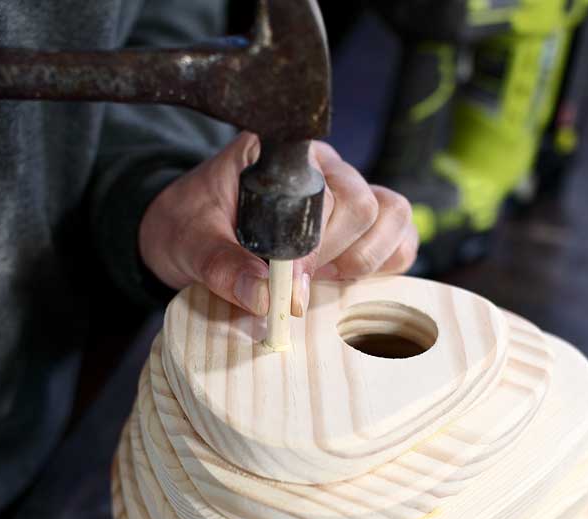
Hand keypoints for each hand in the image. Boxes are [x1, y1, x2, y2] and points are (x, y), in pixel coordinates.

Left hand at [140, 133, 418, 316]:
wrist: (187, 232)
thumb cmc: (189, 226)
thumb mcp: (190, 243)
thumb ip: (223, 265)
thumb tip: (263, 295)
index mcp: (283, 155)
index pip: (325, 188)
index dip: (313, 242)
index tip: (288, 280)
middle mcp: (324, 166)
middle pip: (363, 206)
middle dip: (332, 255)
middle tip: (295, 284)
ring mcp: (347, 192)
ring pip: (392, 215)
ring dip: (363, 258)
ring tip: (323, 278)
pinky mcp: (361, 225)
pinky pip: (400, 237)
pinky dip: (385, 263)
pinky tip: (346, 280)